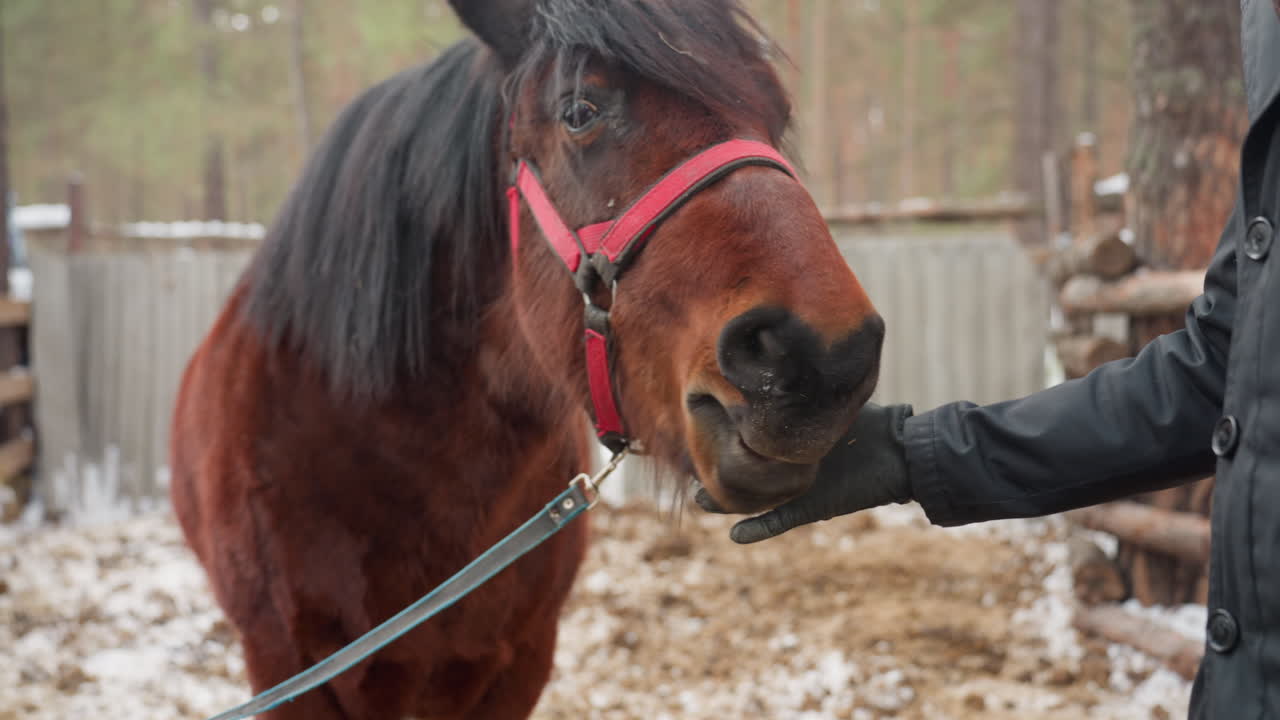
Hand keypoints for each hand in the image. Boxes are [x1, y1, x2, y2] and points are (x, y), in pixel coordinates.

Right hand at [696, 403, 913, 542]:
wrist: (901, 452)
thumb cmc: (872, 423)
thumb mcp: (829, 398)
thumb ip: (807, 383)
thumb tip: (784, 343)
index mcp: (789, 443)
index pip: (749, 441)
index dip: (723, 438)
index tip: (698, 427)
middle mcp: (788, 466)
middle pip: (745, 470)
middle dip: (717, 468)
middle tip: (690, 471)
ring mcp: (798, 487)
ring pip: (754, 497)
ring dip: (727, 502)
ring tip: (701, 499)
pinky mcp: (815, 506)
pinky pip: (781, 519)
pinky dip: (759, 528)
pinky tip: (735, 534)